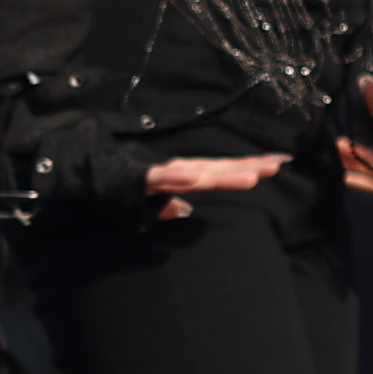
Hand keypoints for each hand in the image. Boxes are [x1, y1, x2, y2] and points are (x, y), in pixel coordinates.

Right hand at [138, 148, 294, 216]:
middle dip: (250, 167)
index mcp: (186, 174)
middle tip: (281, 164)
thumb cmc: (123, 185)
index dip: (251, 166)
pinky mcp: (143, 179)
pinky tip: (195, 178)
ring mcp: (164, 174)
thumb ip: (169, 205)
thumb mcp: (151, 201)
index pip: (225, 170)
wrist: (91, 170)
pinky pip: (162, 179)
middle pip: (221, 170)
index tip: (281, 162)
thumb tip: (183, 210)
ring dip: (225, 176)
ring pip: (200, 175)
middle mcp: (180, 170)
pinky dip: (178, 178)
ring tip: (252, 178)